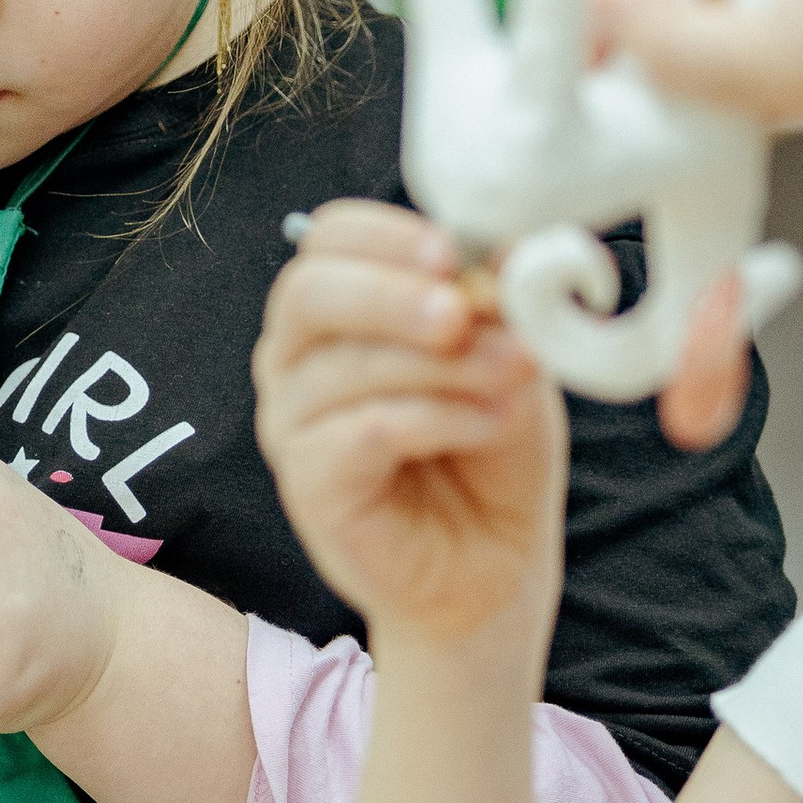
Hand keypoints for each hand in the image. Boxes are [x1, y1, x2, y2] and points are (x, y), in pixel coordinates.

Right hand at [252, 201, 564, 653]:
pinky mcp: (305, 486)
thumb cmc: (492, 453)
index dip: (387, 235)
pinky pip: (359, 432)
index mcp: (337, 310)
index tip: (455, 253)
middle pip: (309, 292)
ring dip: (441, 365)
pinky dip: (434, 418)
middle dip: (391, 293)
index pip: (328, 240)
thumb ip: (500, 305)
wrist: (492, 567)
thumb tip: (508, 249)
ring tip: (513, 376)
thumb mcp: (511, 357)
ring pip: (344, 366)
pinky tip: (489, 423)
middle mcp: (295, 359)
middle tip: (462, 312)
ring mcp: (290, 424)